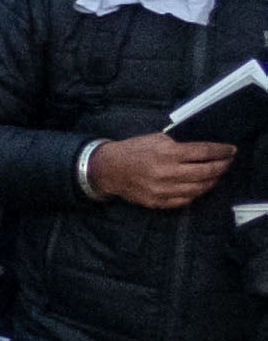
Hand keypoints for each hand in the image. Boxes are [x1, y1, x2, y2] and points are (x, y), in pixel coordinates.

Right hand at [87, 130, 236, 210]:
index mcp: (167, 153)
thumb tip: (204, 148)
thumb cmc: (134, 150)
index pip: (204, 152)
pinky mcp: (158, 201)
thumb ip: (180, 144)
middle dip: (221, 166)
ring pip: (199, 188)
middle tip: (227, 162)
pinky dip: (197, 193)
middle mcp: (167, 172)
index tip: (231, 150)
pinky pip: (186, 200)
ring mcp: (163, 189)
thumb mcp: (156, 138)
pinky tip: (200, 186)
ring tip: (216, 174)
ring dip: (212, 181)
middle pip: (206, 171)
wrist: (109, 169)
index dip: (221, 151)